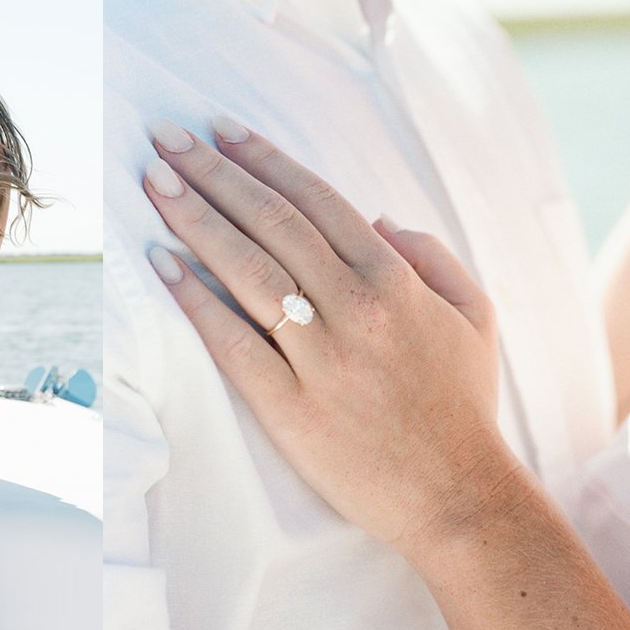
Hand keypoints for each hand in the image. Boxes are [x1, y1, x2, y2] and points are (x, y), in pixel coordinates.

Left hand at [142, 118, 508, 550]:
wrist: (458, 498)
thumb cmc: (463, 406)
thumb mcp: (474, 316)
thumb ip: (432, 256)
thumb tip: (376, 217)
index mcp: (397, 281)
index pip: (318, 202)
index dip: (264, 160)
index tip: (222, 131)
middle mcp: (357, 311)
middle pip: (272, 223)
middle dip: (214, 173)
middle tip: (167, 137)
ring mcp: (321, 360)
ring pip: (248, 271)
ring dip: (195, 219)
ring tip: (154, 183)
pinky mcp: (290, 409)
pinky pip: (232, 343)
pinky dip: (195, 300)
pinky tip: (163, 264)